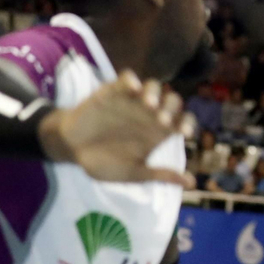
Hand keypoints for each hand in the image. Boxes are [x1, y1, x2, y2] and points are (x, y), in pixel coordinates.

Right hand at [38, 72, 189, 184]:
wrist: (71, 150)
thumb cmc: (105, 161)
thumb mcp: (133, 172)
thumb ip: (160, 175)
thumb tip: (192, 184)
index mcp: (159, 131)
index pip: (182, 121)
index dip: (187, 124)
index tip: (185, 133)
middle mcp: (150, 113)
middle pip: (171, 101)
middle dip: (171, 108)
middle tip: (162, 120)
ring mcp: (132, 101)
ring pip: (152, 87)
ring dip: (154, 93)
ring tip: (149, 105)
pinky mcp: (113, 92)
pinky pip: (126, 79)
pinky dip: (131, 80)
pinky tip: (133, 87)